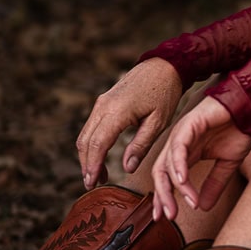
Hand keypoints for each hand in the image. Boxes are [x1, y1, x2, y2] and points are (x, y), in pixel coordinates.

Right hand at [76, 58, 183, 188]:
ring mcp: (101, 103)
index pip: (98, 144)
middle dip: (86, 165)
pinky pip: (91, 127)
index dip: (93, 166)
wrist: (163, 65)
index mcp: (117, 111)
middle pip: (86, 142)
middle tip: (93, 184)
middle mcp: (103, 106)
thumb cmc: (165, 92)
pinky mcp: (103, 102)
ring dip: (88, 156)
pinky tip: (101, 156)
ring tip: (98, 175)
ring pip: (85, 135)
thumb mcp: (158, 121)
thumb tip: (126, 169)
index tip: (92, 183)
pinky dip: (92, 144)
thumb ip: (141, 145)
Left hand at [152, 95, 250, 220]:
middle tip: (169, 215)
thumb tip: (203, 207)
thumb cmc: (239, 129)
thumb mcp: (227, 164)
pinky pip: (179, 148)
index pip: (167, 179)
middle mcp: (179, 145)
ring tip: (187, 201)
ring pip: (167, 164)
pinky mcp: (188, 125)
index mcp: (186, 153)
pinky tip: (183, 180)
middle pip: (161, 174)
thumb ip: (214, 184)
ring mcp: (181, 134)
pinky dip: (179, 165)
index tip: (165, 217)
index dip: (164, 198)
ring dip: (175, 186)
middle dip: (163, 196)